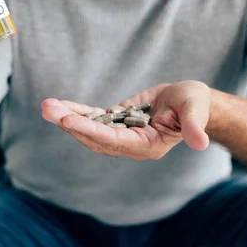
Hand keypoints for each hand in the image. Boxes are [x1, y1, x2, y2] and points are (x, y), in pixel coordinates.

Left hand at [40, 81, 211, 159]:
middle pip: (95, 137)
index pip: (113, 140)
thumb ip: (194, 126)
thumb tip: (200, 142)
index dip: (90, 130)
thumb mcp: (195, 111)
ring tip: (47, 106)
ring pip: (89, 129)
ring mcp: (121, 134)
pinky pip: (92, 118)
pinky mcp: (116, 122)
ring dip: (67, 117)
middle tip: (48, 110)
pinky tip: (58, 105)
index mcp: (147, 145)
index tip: (67, 120)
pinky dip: (75, 111)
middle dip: (70, 123)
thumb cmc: (195, 104)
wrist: (190, 101)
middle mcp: (130, 144)